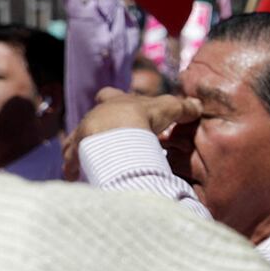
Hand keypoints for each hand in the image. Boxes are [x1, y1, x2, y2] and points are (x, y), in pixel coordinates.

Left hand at [63, 88, 200, 178]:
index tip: (111, 101)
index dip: (112, 98)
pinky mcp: (77, 152)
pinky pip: (71, 161)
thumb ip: (183, 107)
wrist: (117, 131)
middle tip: (99, 136)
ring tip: (82, 160)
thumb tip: (198, 105)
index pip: (109, 94)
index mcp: (115, 102)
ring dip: (78, 149)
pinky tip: (72, 176)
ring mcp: (83, 133)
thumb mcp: (169, 108)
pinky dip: (72, 168)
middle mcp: (96, 115)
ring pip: (74, 139)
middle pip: (90, 117)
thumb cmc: (142, 116)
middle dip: (93, 125)